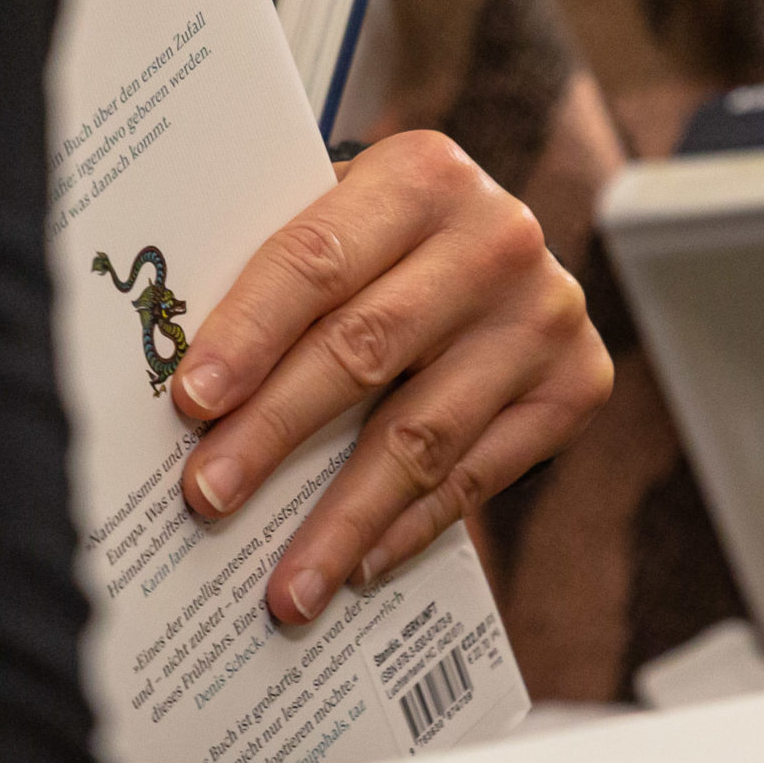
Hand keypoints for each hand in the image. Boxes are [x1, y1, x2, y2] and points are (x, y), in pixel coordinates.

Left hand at [168, 132, 612, 623]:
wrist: (509, 250)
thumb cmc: (393, 245)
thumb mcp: (345, 225)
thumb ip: (281, 282)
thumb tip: (185, 393)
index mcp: (423, 177)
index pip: (316, 262)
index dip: (249, 335)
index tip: (192, 402)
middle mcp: (498, 239)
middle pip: (364, 351)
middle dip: (274, 433)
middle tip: (209, 498)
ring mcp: (545, 316)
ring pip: (421, 435)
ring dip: (343, 518)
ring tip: (287, 584)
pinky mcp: (578, 384)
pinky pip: (476, 475)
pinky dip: (409, 527)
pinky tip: (358, 566)